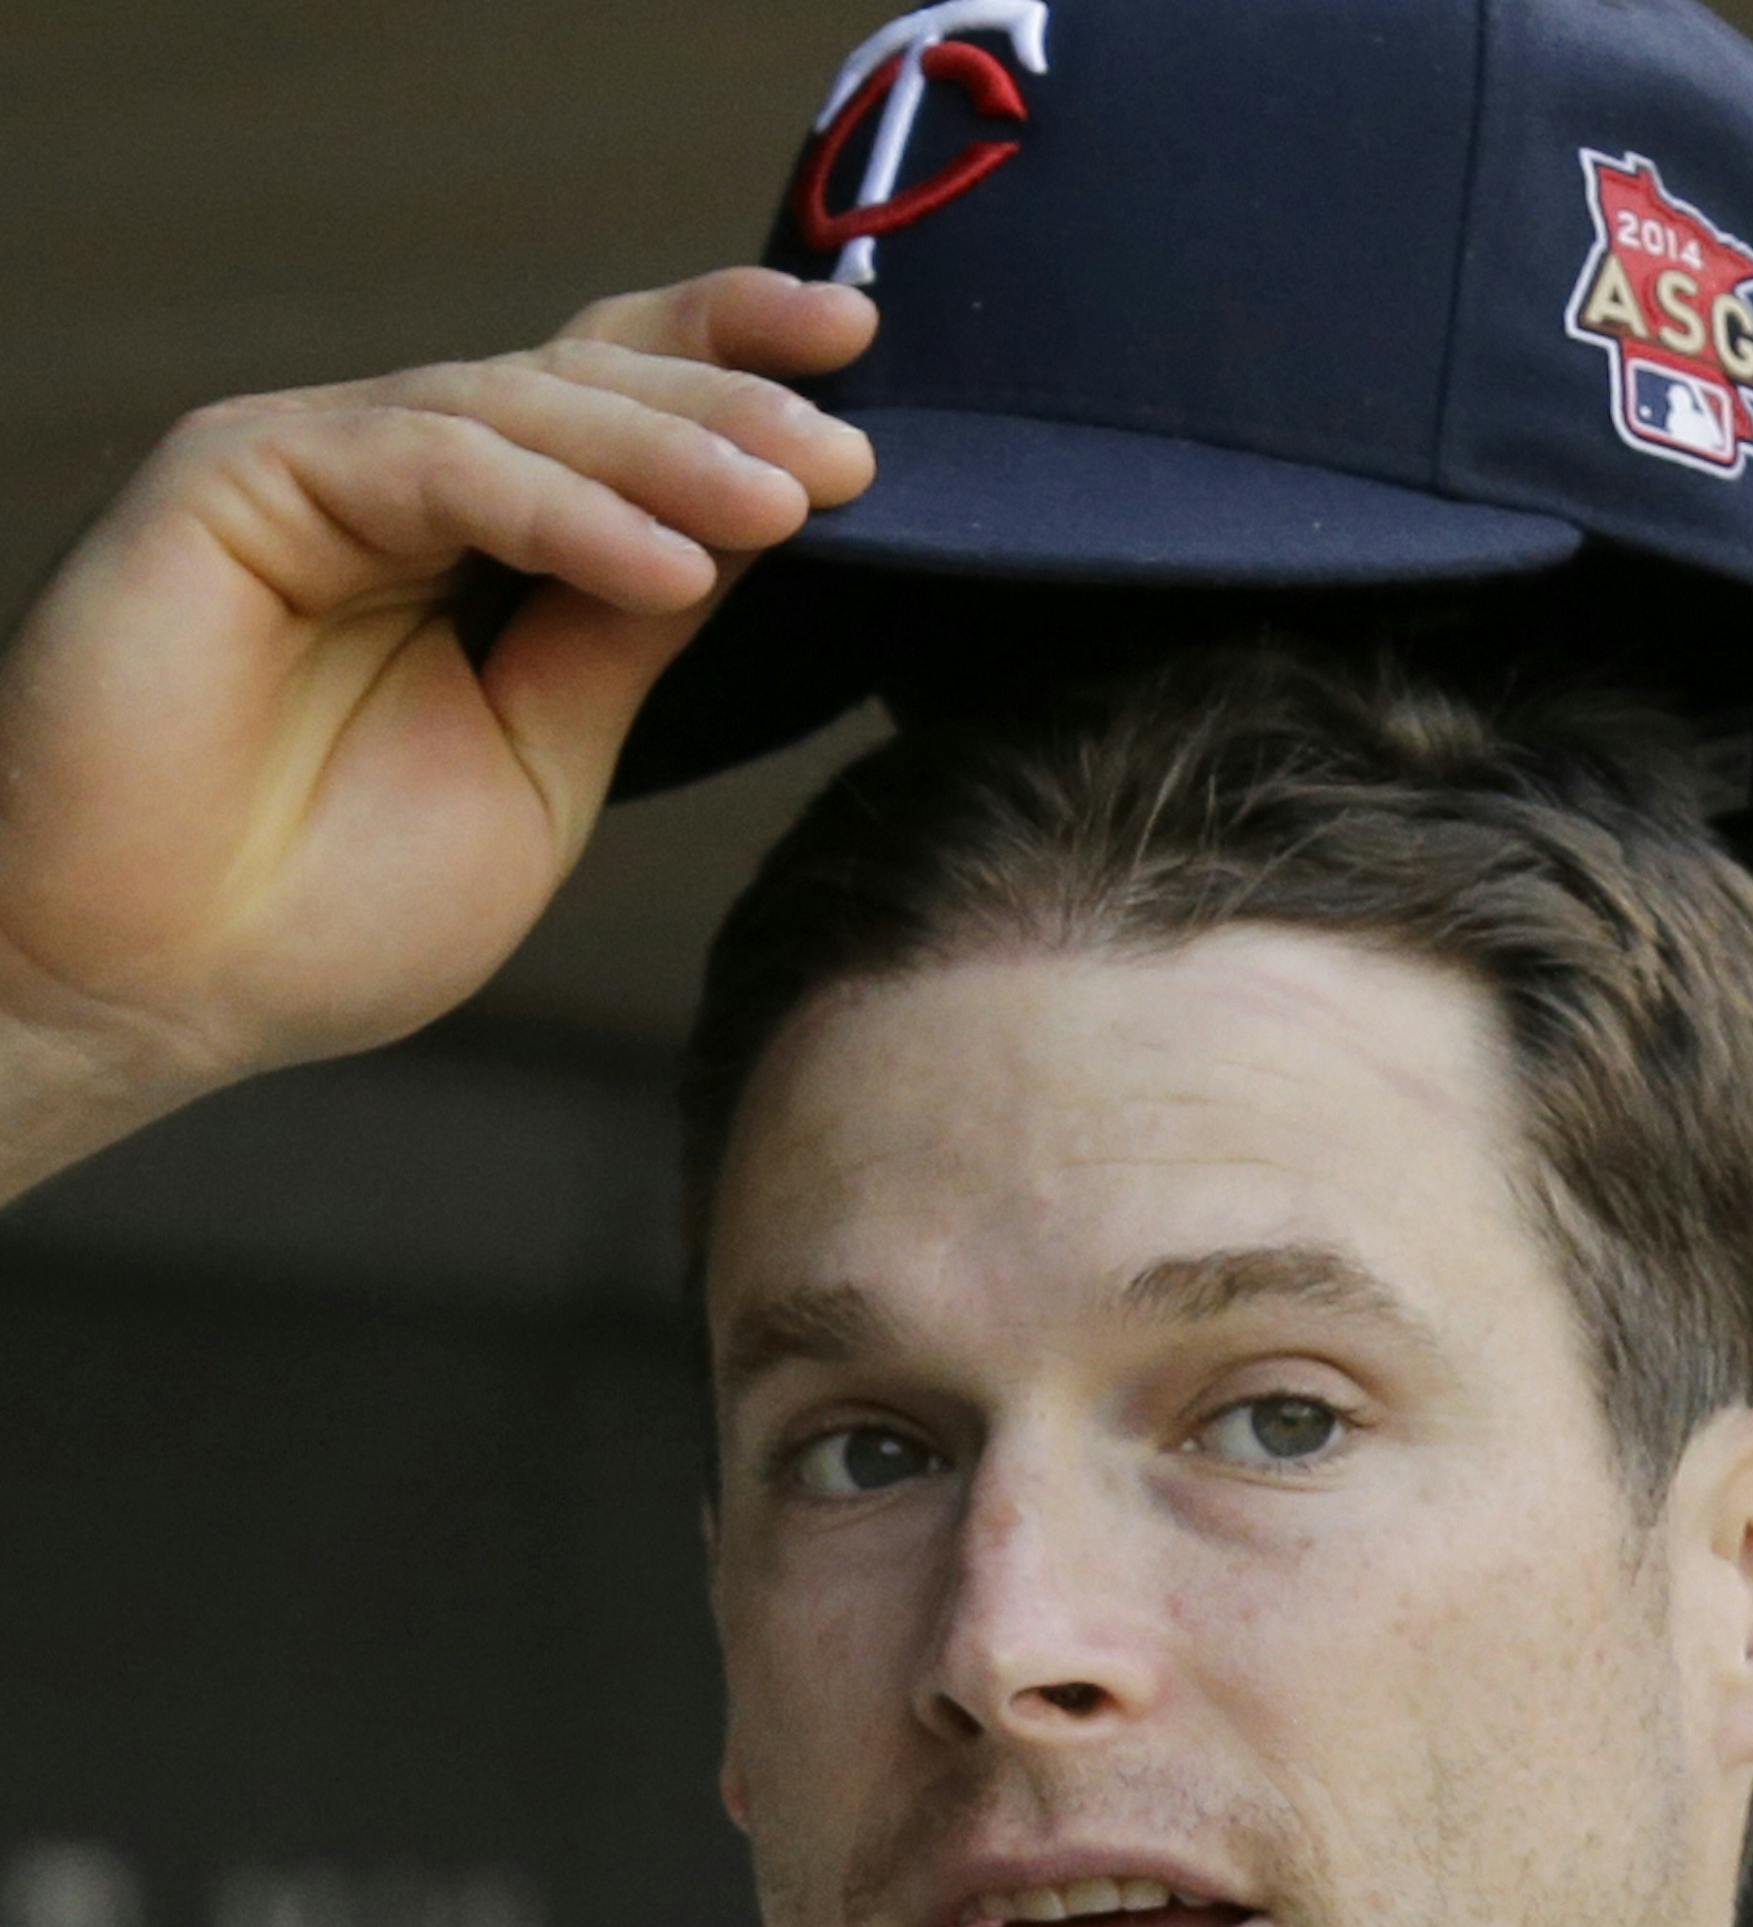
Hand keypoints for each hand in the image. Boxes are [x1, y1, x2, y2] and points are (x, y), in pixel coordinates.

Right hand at [0, 268, 875, 1106]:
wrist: (152, 992)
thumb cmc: (323, 911)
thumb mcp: (537, 768)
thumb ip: (622, 641)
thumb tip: (756, 531)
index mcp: (466, 545)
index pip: (613, 421)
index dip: (731, 380)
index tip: (869, 390)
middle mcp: (392, 482)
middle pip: (581, 378)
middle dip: (730, 397)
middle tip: (857, 441)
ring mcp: (312, 464)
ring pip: (522, 409)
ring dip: (671, 453)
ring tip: (796, 500)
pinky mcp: (237, 473)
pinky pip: (435, 465)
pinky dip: (563, 511)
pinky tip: (672, 562)